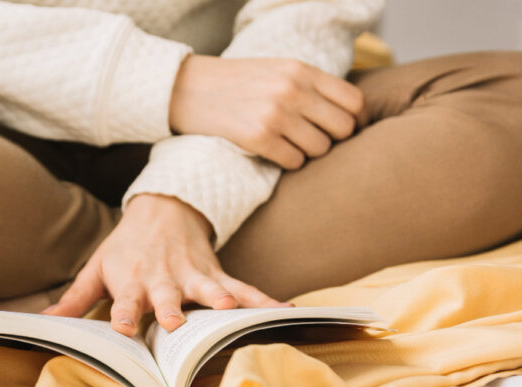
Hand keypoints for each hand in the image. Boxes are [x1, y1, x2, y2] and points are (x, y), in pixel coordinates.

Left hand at [43, 194, 288, 335]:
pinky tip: (283, 311)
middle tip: (177, 324)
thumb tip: (43, 321)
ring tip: (232, 313)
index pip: (128, 301)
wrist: (163, 209)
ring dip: (220, 302)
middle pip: (169, 296)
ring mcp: (193, 277)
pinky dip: (262, 299)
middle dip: (173, 309)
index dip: (126, 314)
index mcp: (133, 280)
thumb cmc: (126, 246)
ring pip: (209, 290)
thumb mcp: (97, 267)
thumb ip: (75, 298)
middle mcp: (165, 279)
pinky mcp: (216, 274)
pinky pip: (242, 289)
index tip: (125, 329)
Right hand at [169, 55, 367, 168]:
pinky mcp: (257, 137)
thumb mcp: (275, 71)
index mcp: (301, 70)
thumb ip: (309, 85)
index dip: (354, 122)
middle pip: (342, 129)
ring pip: (319, 149)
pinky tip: (271, 153)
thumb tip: (348, 115)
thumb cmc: (234, 84)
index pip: (354, 101)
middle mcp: (292, 89)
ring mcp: (275, 114)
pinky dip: (286, 162)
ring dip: (307, 154)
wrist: (185, 90)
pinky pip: (294, 162)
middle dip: (332, 141)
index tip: (342, 132)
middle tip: (312, 142)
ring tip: (287, 146)